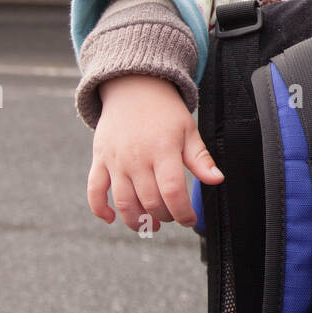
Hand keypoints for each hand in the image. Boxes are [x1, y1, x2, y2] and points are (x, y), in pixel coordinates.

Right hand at [87, 74, 223, 231]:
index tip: (190, 220)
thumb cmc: (165, 111)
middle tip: (172, 217)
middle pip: (149, 201)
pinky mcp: (99, 160)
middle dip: (164, 216)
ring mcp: (115, 160)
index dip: (183, 212)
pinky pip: (94, 190)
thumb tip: (217, 180)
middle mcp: (137, 157)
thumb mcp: (188, 130)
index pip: (172, 191)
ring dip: (136, 220)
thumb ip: (201, 158)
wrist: (133, 87)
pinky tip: (111, 219)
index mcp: (163, 150)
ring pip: (123, 201)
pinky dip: (100, 209)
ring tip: (150, 225)